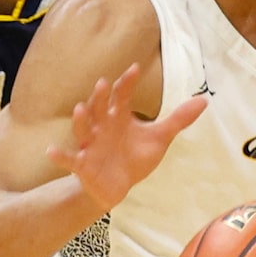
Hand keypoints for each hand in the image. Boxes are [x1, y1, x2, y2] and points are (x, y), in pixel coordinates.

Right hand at [47, 65, 206, 210]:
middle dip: (101, 97)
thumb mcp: (159, 138)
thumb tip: (205, 100)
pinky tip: (51, 151)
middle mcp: (102, 127)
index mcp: (119, 117)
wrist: (117, 187)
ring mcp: (90, 145)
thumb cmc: (134, 158)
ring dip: (80, 120)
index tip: (134, 69)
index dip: (127, 83)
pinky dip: (59, 155)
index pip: (123, 95)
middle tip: (105, 84)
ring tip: (80, 109)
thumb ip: (178, 119)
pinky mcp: (82, 164)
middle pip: (100, 108)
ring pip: (82, 129)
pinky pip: (69, 159)